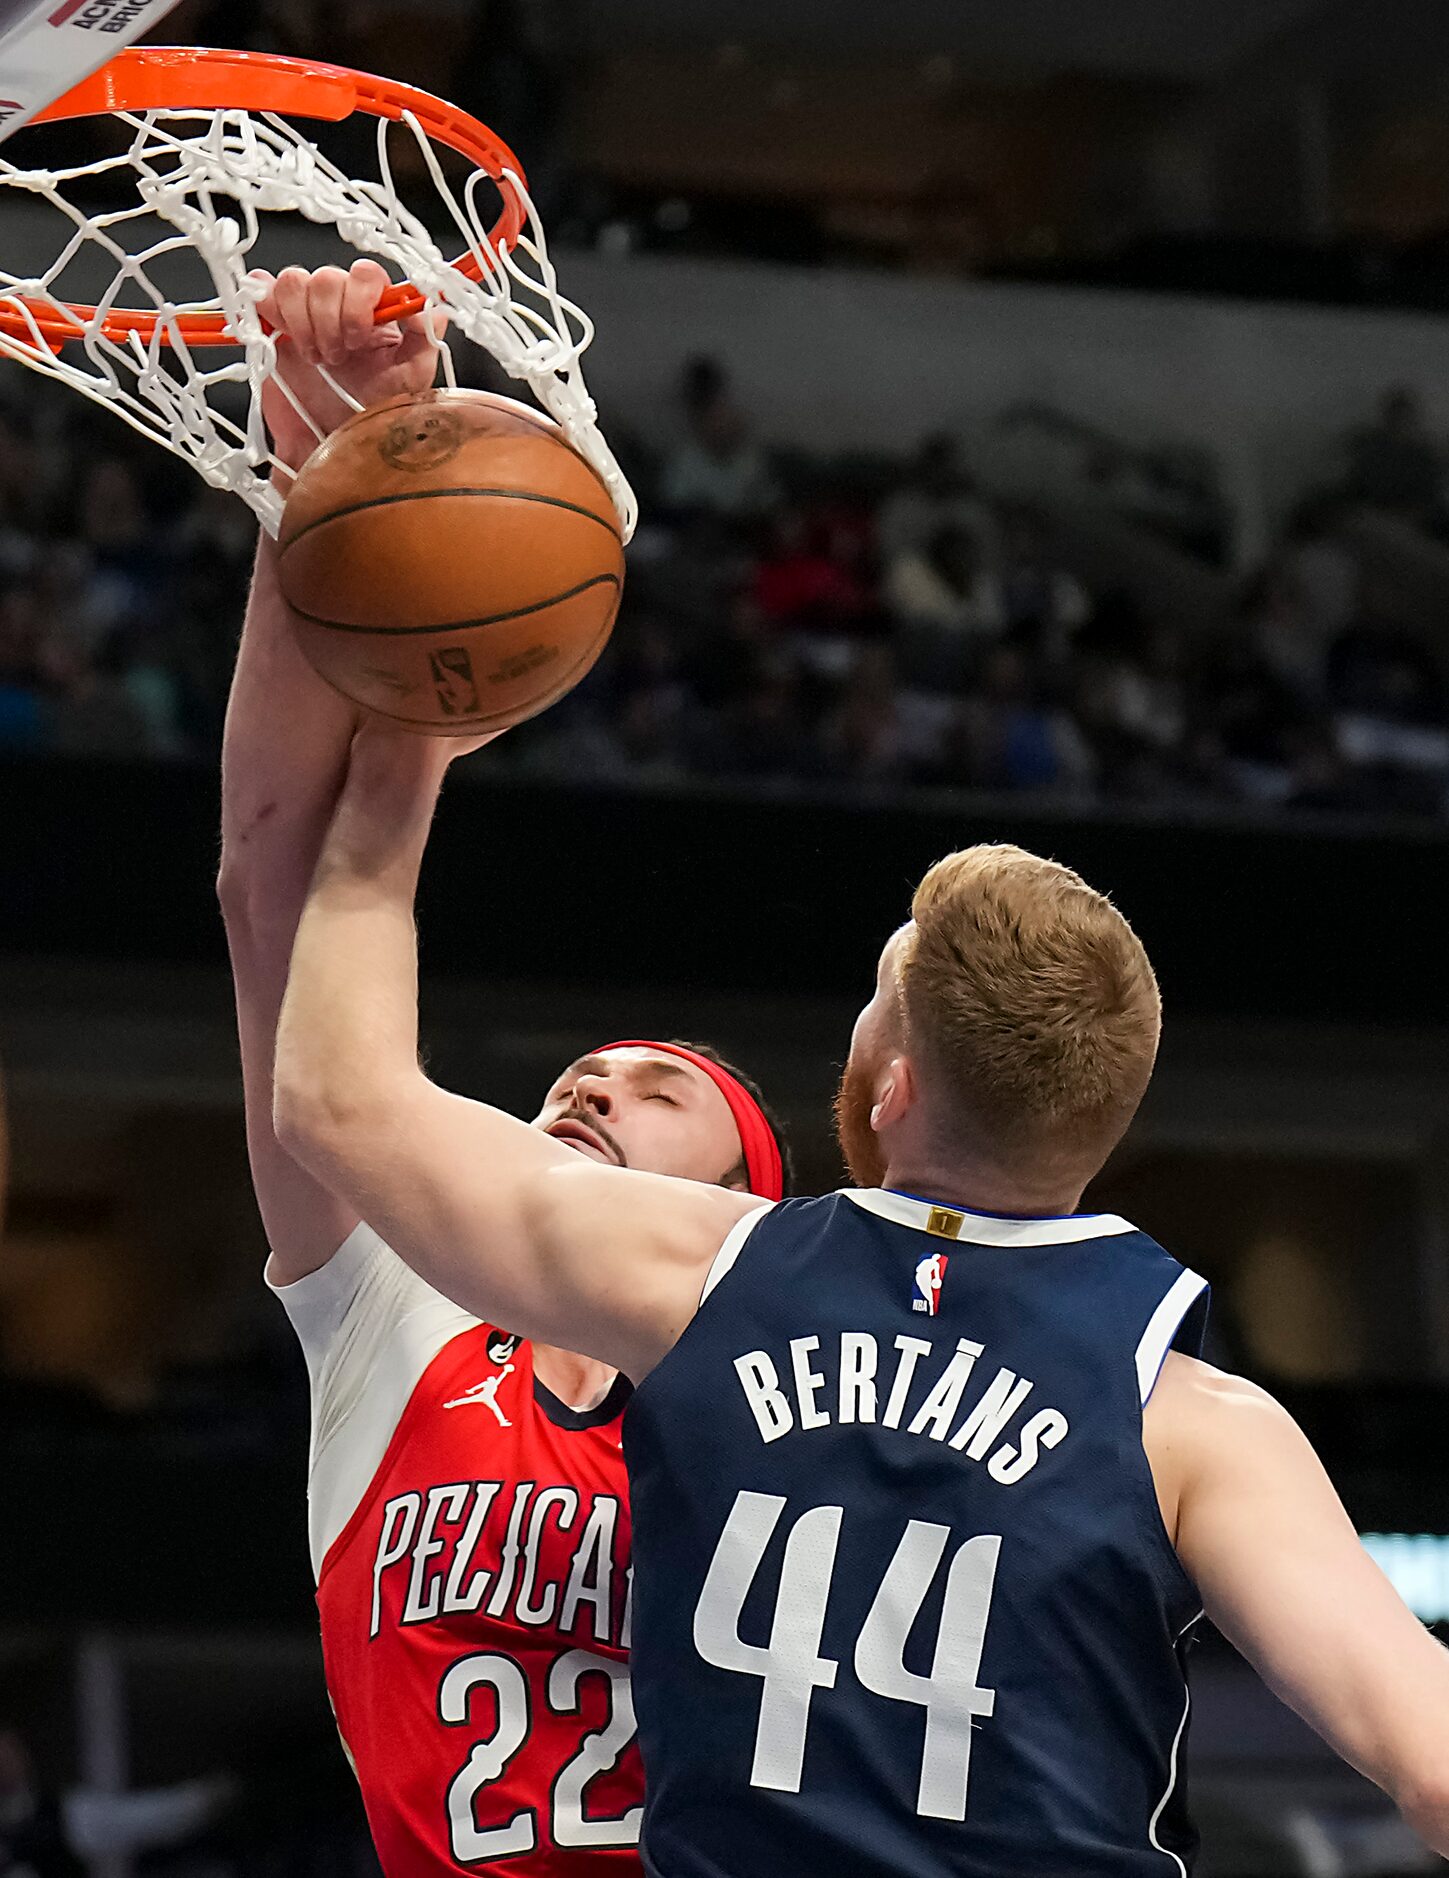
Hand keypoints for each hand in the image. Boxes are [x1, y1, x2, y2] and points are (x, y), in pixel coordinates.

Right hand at [252, 259, 445, 473]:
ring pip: (294, 281)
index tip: (358, 340)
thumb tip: (427, 306)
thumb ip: (425, 338)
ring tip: (315, 358)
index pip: (366, 274)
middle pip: (327, 277)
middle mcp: (341, 303)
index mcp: (374, 310)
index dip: (358, 301)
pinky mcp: (275, 322)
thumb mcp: (411, 379)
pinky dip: (267, 306)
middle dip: (329, 320)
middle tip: (336, 359)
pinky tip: (282, 336)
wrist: (332, 439)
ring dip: (302, 321)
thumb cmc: (371, 410)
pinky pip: (263, 290)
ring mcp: (306, 310)